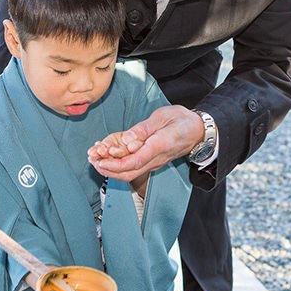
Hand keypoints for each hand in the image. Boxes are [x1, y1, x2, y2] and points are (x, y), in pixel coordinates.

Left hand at [87, 105, 202, 181]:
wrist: (198, 131)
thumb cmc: (182, 121)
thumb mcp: (163, 117)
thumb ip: (144, 129)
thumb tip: (127, 139)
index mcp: (159, 146)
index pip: (135, 161)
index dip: (115, 164)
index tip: (101, 160)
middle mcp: (156, 158)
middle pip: (129, 173)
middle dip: (107, 169)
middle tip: (92, 160)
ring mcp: (154, 162)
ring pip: (130, 173)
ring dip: (110, 169)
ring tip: (95, 159)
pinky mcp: (151, 161)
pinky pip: (133, 168)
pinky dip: (117, 165)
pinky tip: (107, 156)